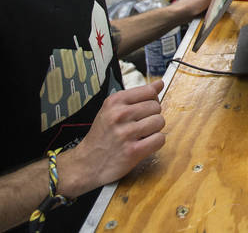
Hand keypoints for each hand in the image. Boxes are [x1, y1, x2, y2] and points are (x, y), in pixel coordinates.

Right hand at [57, 79, 166, 195]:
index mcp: (115, 101)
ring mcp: (126, 133)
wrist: (87, 163)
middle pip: (156, 106)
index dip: (152, 100)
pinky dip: (155, 142)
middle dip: (152, 116)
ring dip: (154, 130)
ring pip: (160, 121)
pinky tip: (144, 144)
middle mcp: (120, 114)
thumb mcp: (113, 109)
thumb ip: (137, 96)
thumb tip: (160, 83)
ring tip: (141, 135)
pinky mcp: (133, 151)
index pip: (149, 91)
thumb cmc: (102, 135)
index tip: (145, 108)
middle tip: (139, 125)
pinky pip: (159, 139)